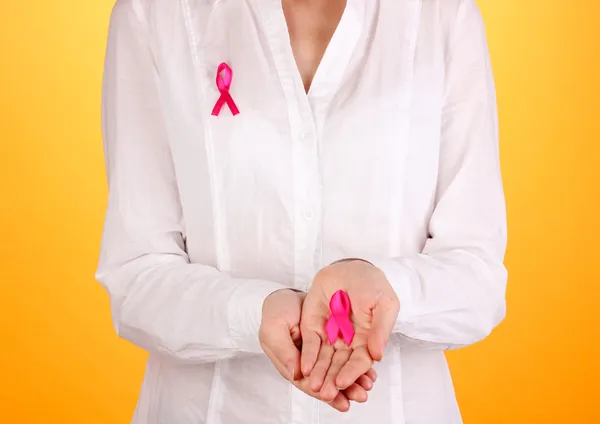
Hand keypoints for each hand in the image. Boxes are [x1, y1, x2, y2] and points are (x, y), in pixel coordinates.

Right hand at [259, 289, 376, 410]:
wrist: (287, 294)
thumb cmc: (277, 311)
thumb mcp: (274, 328)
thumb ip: (284, 351)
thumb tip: (297, 374)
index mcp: (292, 363)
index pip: (308, 382)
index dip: (322, 391)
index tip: (337, 398)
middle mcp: (308, 361)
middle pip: (327, 378)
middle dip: (344, 388)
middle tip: (360, 396)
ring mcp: (321, 350)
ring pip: (338, 367)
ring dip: (353, 377)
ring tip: (369, 384)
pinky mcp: (332, 339)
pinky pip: (346, 352)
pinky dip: (356, 359)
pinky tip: (370, 365)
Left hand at [300, 260, 399, 398]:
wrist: (349, 266)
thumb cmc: (372, 285)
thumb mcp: (384, 304)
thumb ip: (381, 329)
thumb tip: (378, 355)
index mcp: (367, 340)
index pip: (359, 361)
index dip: (351, 373)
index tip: (343, 383)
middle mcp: (348, 342)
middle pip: (340, 365)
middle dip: (333, 380)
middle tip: (326, 393)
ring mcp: (330, 335)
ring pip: (324, 359)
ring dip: (320, 374)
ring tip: (314, 387)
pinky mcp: (313, 326)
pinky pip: (311, 344)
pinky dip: (308, 357)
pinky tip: (305, 368)